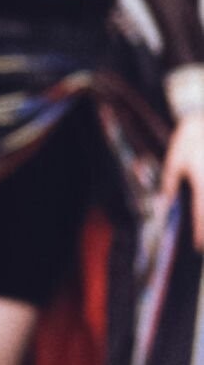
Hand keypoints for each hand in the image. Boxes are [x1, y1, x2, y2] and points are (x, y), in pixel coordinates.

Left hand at [161, 109, 203, 250]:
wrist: (202, 117)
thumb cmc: (188, 139)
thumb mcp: (174, 162)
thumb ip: (170, 184)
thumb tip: (165, 203)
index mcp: (203, 183)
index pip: (202, 215)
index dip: (200, 233)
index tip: (198, 246)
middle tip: (203, 247)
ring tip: (203, 234)